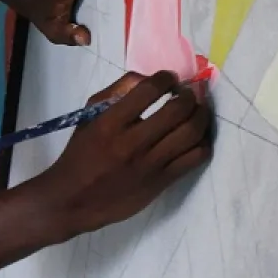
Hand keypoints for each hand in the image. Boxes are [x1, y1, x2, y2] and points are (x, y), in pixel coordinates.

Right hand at [29, 71, 213, 238]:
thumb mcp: (90, 116)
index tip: (170, 78)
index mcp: (110, 123)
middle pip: (177, 110)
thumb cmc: (81, 154)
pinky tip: (198, 136)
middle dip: (189, 95)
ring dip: (201, 115)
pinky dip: (203, 142)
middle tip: (188, 93)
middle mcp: (132, 143)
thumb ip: (117, 91)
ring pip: (191, 133)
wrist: (75, 200)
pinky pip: (194, 158)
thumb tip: (148, 78)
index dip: (166, 78)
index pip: (148, 90)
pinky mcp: (162, 182)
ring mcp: (150, 165)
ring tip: (198, 110)